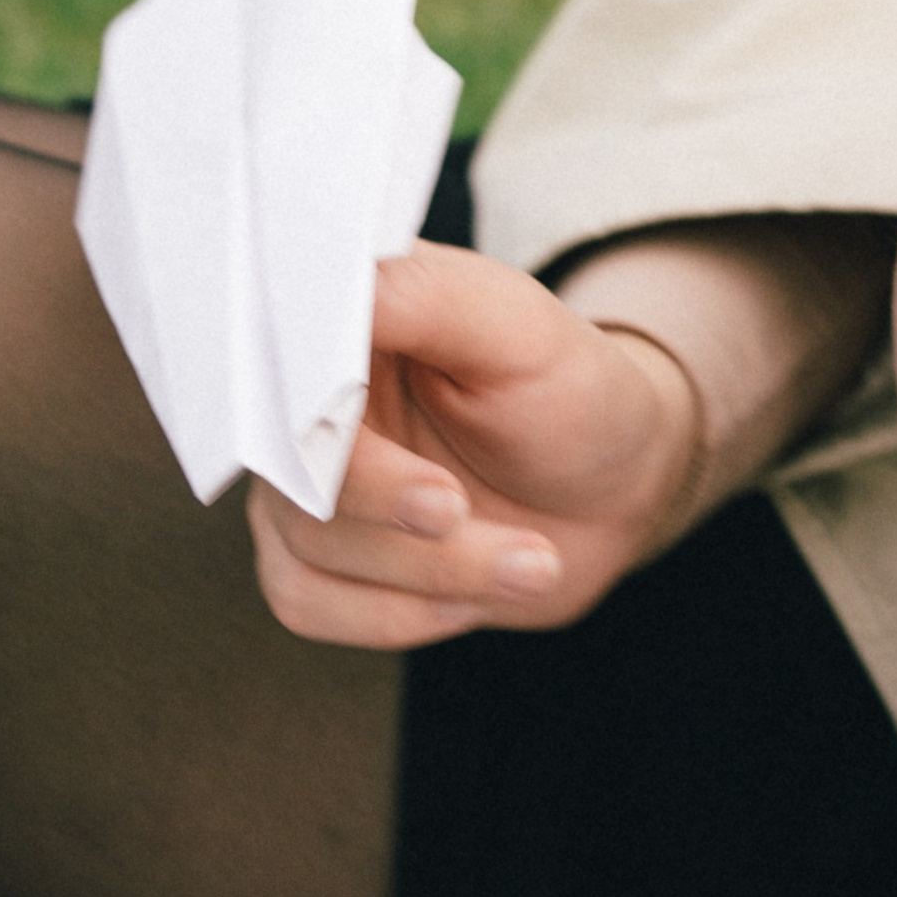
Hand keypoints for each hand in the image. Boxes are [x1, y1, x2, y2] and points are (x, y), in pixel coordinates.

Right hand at [247, 241, 699, 651]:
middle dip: (396, 506)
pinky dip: (400, 612)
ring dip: (433, 569)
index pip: (284, 356)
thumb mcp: (523, 329)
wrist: (612, 486)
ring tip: (533, 559)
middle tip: (468, 511)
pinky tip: (476, 593)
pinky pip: (306, 604)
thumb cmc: (570, 392)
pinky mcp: (313, 558)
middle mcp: (302, 400)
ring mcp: (300, 482)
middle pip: (293, 466)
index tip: (405, 459)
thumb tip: (338, 283)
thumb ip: (428, 297)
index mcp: (343, 319)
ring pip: (309, 547)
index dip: (324, 411)